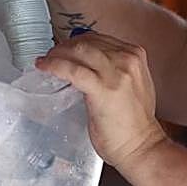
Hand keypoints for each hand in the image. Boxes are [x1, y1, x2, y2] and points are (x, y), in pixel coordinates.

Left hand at [34, 32, 168, 170]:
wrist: (142, 147)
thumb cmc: (135, 124)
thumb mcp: (132, 85)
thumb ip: (115, 71)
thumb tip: (89, 66)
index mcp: (135, 56)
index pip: (99, 38)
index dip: (77, 42)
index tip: (64, 49)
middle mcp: (127, 59)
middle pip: (87, 41)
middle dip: (64, 46)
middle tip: (51, 55)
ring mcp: (116, 73)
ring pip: (78, 51)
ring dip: (57, 54)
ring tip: (46, 61)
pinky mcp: (102, 89)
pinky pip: (72, 69)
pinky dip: (55, 66)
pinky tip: (44, 67)